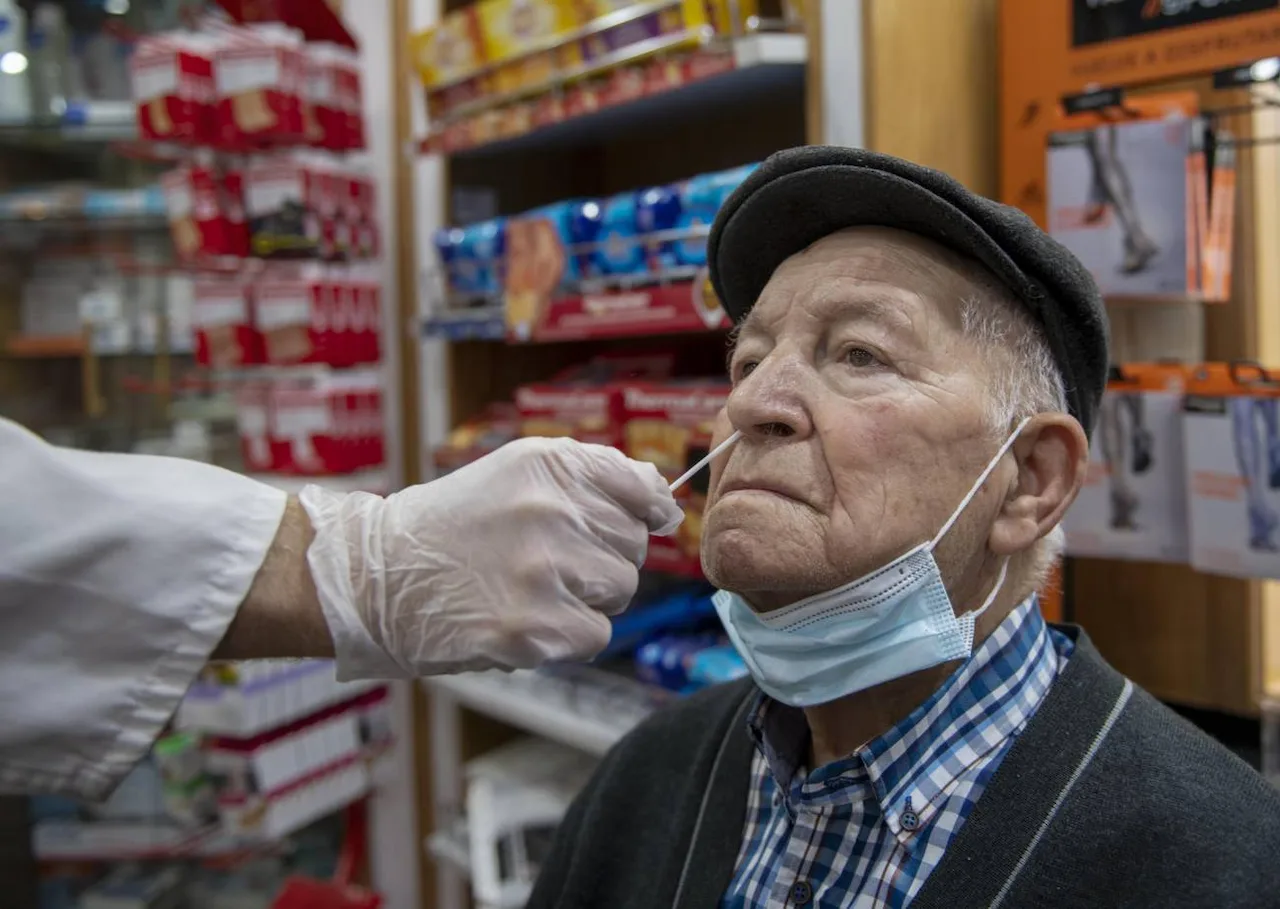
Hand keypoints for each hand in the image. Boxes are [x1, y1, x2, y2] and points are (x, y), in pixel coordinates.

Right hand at [299, 437, 684, 678]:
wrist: (375, 578)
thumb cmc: (452, 527)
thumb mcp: (514, 475)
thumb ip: (591, 477)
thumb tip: (663, 498)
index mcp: (548, 464)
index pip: (642, 488)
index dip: (646, 512)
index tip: (639, 523)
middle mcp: (550, 509)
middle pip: (633, 546)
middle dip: (600, 558)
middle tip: (540, 561)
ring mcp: (542, 570)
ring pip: (620, 590)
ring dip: (586, 598)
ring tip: (528, 589)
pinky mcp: (532, 627)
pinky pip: (596, 634)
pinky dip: (568, 637)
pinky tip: (524, 621)